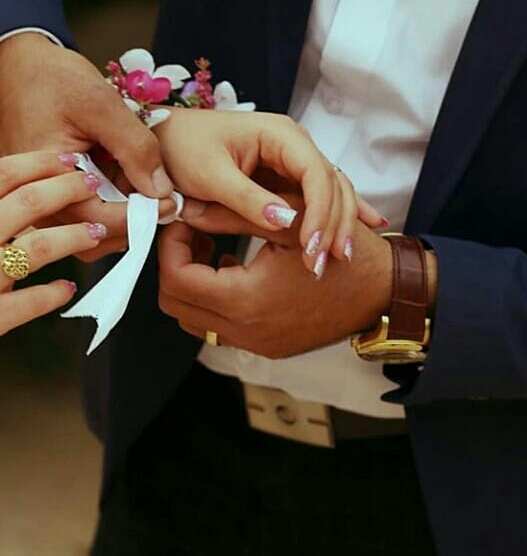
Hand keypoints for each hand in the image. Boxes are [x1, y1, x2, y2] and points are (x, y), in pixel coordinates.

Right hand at [0, 33, 174, 258]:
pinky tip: (121, 182)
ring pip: (86, 232)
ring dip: (119, 217)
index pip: (97, 221)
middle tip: (161, 198)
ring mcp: (38, 202)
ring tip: (140, 186)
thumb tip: (160, 191)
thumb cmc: (50, 79)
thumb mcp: (100, 104)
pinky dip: (106, 206)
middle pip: (92, 235)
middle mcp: (34, 201)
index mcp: (42, 181)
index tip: (169, 203)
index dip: (139, 216)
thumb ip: (134, 147)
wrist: (13, 66)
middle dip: (131, 221)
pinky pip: (79, 216)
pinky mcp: (46, 197)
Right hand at [0, 151, 106, 392]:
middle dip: (69, 188)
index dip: (40, 161)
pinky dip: (57, 293)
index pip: (1, 174)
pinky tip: (69, 288)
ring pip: (42, 247)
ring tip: (98, 230)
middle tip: (92, 184)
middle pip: (30, 201)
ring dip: (77, 235)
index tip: (65, 158)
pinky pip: (34, 302)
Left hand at [153, 108, 383, 273]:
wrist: (164, 139)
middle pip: (332, 184)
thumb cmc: (181, 148)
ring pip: (330, 194)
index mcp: (279, 135)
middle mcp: (293, 146)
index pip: (316, 172)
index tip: (312, 245)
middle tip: (326, 262)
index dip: (320, 210)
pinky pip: (315, 200)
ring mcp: (292, 163)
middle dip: (333, 223)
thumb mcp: (211, 175)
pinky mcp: (285, 180)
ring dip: (335, 226)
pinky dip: (331, 220)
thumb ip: (247, 198)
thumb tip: (285, 221)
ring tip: (338, 260)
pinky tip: (352, 237)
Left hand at [158, 220, 393, 358]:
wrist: (385, 290)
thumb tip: (187, 209)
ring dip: (192, 283)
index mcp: (246, 301)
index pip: (176, 279)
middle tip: (191, 232)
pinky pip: (220, 327)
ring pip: (193, 319)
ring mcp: (256, 344)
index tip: (182, 221)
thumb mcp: (286, 221)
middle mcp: (245, 332)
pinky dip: (215, 299)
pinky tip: (234, 266)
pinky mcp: (266, 346)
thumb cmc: (342, 249)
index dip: (170, 246)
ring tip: (210, 246)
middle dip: (175, 264)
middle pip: (175, 305)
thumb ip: (231, 213)